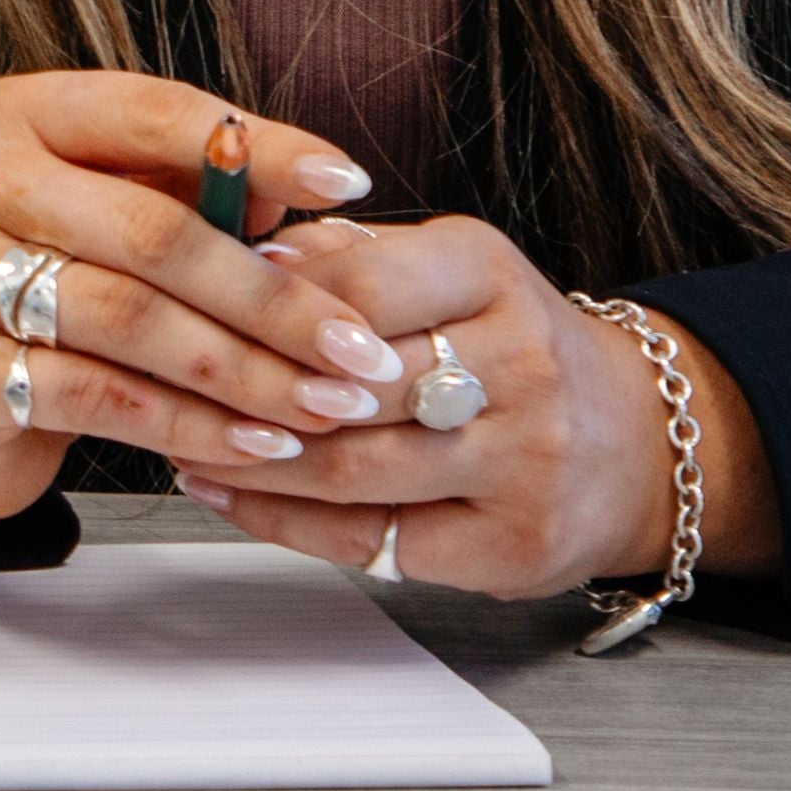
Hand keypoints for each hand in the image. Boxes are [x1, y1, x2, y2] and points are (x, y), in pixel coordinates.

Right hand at [0, 69, 413, 537]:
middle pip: (154, 234)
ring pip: (131, 319)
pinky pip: (98, 397)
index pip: (156, 113)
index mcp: (24, 118)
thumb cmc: (44, 296)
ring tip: (328, 406)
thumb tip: (313, 207)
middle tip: (361, 349)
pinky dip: (192, 425)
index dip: (262, 149)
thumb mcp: (113, 224)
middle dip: (273, 299)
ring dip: (248, 372)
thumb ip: (193, 201)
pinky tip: (260, 445)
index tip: (351, 186)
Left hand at [168, 212, 783, 596]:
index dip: (262, 302)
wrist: (635, 441)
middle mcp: (522, 365)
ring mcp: (527, 462)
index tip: (186, 303)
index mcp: (494, 275)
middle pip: (348, 384)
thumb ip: (342, 257)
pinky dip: (282, 521)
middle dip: (241, 388)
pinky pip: (373, 538)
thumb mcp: (444, 271)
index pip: (357, 285)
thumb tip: (230, 245)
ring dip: (246, 461)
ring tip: (176, 439)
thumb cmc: (503, 345)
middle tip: (155, 384)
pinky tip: (226, 492)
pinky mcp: (514, 545)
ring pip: (352, 468)